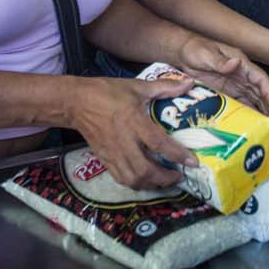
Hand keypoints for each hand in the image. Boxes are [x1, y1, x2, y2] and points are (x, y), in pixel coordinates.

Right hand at [69, 77, 199, 189]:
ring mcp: (113, 153)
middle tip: (179, 176)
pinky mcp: (104, 159)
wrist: (76, 102)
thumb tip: (189, 83)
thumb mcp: (137, 86)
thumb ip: (164, 87)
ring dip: (151, 184)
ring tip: (165, 180)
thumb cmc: (108, 92)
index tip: (193, 162)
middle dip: (165, 178)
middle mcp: (124, 141)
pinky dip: (136, 184)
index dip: (178, 155)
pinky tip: (146, 180)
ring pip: (133, 179)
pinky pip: (121, 178)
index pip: (159, 143)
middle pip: (145, 170)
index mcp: (134, 121)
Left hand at [174, 34, 268, 127]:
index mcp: (241, 64)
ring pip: (254, 100)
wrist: (181, 53)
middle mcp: (241, 76)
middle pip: (261, 93)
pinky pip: (241, 105)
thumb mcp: (207, 54)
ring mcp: (235, 85)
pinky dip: (249, 114)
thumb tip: (235, 63)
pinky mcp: (226, 93)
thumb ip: (220, 60)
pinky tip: (254, 125)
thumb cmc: (195, 49)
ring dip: (264, 113)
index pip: (260, 80)